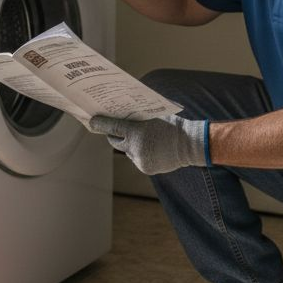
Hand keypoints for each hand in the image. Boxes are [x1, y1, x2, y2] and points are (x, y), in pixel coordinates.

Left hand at [89, 115, 207, 174]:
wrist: (190, 145)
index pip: (112, 127)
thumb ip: (137, 118)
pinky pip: (136, 159)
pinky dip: (139, 154)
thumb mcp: (154, 116)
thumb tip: (121, 114)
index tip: (92, 121)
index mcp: (137, 132)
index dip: (101, 124)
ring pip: (127, 151)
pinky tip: (150, 148)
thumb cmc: (173, 126)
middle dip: (113, 135)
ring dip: (129, 145)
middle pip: (115, 142)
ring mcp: (140, 160)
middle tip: (113, 129)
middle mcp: (135, 148)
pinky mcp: (145, 168)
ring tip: (140, 138)